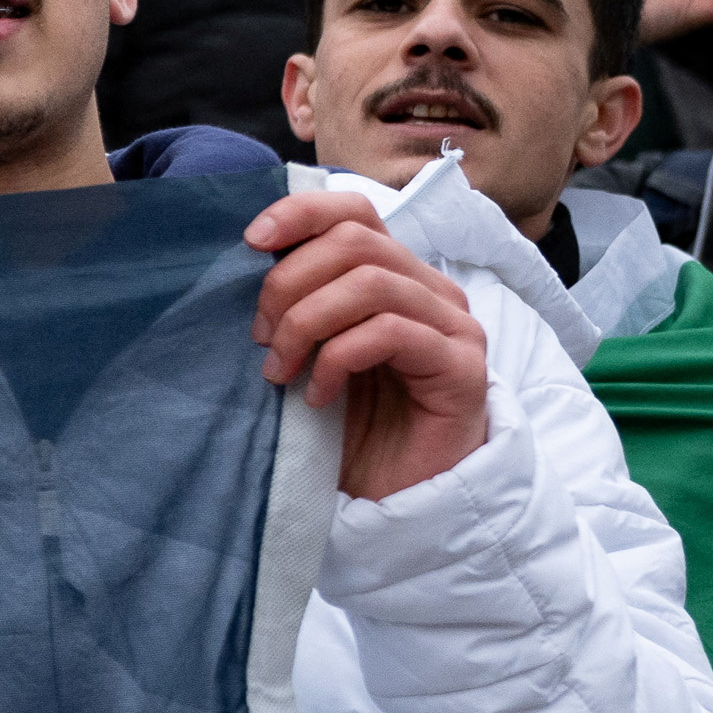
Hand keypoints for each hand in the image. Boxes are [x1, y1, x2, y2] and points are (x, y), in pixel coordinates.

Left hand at [245, 186, 493, 502]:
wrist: (401, 499)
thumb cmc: (353, 426)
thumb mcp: (314, 352)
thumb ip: (301, 303)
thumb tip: (250, 261)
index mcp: (396, 277)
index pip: (355, 213)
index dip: (300, 214)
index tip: (251, 243)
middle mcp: (432, 291)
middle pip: (354, 243)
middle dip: (289, 283)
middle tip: (260, 338)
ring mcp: (453, 328)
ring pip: (370, 284)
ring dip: (306, 323)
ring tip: (279, 370)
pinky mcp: (462, 369)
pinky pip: (390, 333)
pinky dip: (338, 359)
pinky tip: (316, 395)